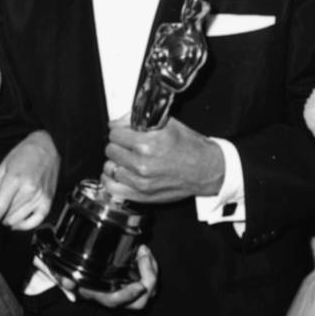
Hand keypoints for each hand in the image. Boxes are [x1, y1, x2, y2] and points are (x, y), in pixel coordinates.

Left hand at [0, 130, 58, 236]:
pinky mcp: (48, 202)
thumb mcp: (2, 167)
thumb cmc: (25, 153)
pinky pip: (35, 222)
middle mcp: (29, 190)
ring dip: (8, 219)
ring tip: (7, 208)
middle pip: (6, 215)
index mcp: (14, 180)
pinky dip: (24, 225)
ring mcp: (40, 197)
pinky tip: (17, 222)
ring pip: (18, 220)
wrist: (49, 146)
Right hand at [65, 244, 156, 310]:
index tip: (139, 286)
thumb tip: (68, 284)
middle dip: (149, 279)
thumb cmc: (69, 271)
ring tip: (143, 249)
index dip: (129, 296)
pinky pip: (148, 279)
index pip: (116, 301)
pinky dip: (150, 265)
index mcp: (98, 295)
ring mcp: (125, 288)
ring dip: (151, 269)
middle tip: (143, 256)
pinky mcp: (132, 279)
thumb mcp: (60, 271)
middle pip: (140, 302)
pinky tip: (142, 250)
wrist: (73, 271)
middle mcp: (114, 295)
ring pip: (148, 290)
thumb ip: (61, 278)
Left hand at [103, 117, 224, 203]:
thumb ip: (138, 120)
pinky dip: (112, 179)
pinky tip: (120, 173)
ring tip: (127, 160)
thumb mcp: (167, 124)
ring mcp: (141, 181)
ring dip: (116, 162)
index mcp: (148, 143)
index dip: (119, 130)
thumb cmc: (189, 147)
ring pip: (109, 167)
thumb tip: (118, 122)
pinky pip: (111, 187)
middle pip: (110, 149)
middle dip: (118, 145)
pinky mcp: (141, 195)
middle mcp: (143, 163)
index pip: (114, 133)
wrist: (206, 169)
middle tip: (128, 145)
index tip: (124, 132)